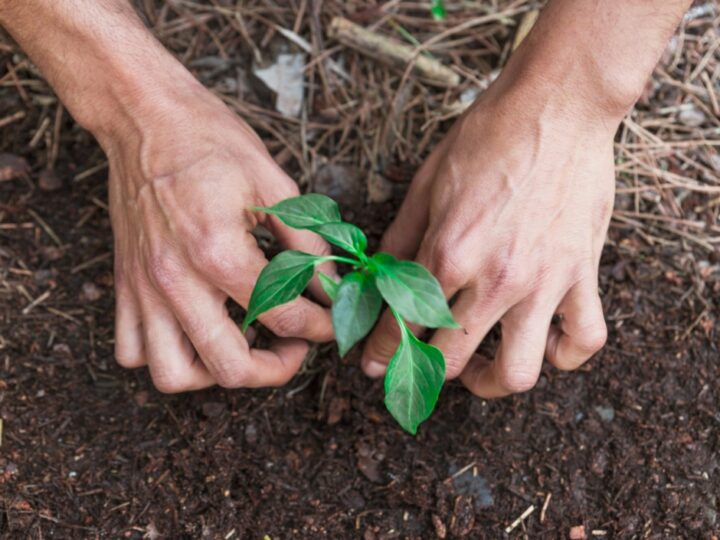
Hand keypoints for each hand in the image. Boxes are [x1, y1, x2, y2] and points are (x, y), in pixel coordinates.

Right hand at [108, 89, 332, 391]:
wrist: (143, 116)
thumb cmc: (207, 140)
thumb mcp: (272, 182)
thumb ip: (307, 242)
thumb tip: (331, 283)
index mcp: (218, 251)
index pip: (283, 316)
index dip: (321, 326)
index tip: (332, 323)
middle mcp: (176, 281)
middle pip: (230, 367)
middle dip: (277, 370)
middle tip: (296, 346)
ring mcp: (144, 288)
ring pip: (173, 374)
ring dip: (215, 373)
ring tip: (244, 344)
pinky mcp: (124, 285)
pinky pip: (133, 351)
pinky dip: (166, 357)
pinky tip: (197, 331)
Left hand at [361, 82, 614, 397]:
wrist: (557, 105)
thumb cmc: (488, 136)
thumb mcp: (427, 184)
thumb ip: (400, 239)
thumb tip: (375, 278)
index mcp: (449, 251)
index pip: (403, 323)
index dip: (381, 353)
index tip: (372, 365)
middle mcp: (496, 277)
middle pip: (452, 360)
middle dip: (424, 373)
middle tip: (418, 365)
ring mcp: (544, 281)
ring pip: (518, 372)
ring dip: (490, 383)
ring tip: (478, 368)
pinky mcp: (583, 274)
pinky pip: (583, 340)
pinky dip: (563, 355)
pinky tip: (541, 342)